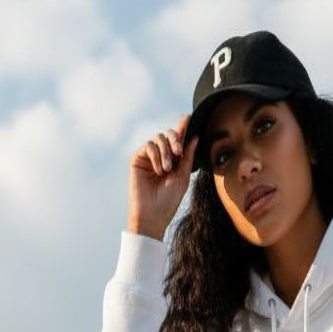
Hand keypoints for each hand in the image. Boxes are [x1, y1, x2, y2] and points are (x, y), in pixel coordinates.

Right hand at [128, 112, 197, 239]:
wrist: (153, 214)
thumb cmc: (169, 200)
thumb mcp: (183, 176)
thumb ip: (188, 156)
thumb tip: (194, 137)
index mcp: (174, 159)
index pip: (179, 139)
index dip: (183, 127)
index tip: (189, 117)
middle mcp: (161, 155)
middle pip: (169, 134)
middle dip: (175, 140)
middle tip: (179, 153)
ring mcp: (149, 156)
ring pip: (158, 138)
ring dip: (165, 152)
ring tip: (166, 169)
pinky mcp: (138, 159)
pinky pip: (149, 146)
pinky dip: (156, 155)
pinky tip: (158, 170)